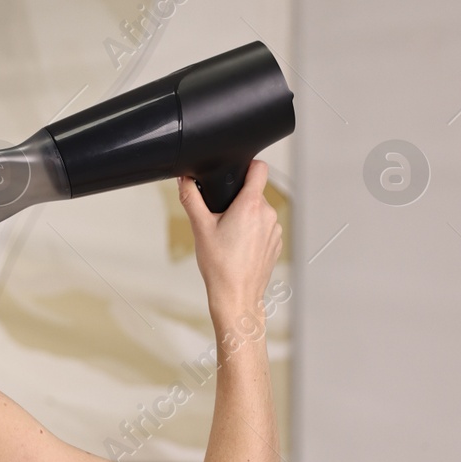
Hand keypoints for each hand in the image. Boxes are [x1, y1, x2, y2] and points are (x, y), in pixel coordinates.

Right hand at [177, 160, 281, 322]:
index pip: (259, 168)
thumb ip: (191, 198)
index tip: (237, 171)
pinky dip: (253, 231)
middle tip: (221, 218)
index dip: (247, 165)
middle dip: (238, 200)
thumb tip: (184, 180)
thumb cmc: (220, 266)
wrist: (236, 295)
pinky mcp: (276, 242)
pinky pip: (264, 227)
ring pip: (259, 211)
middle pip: (254, 192)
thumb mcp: (200, 228)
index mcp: (250, 205)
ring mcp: (274, 229)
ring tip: (229, 236)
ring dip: (245, 216)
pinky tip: (239, 247)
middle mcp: (267, 214)